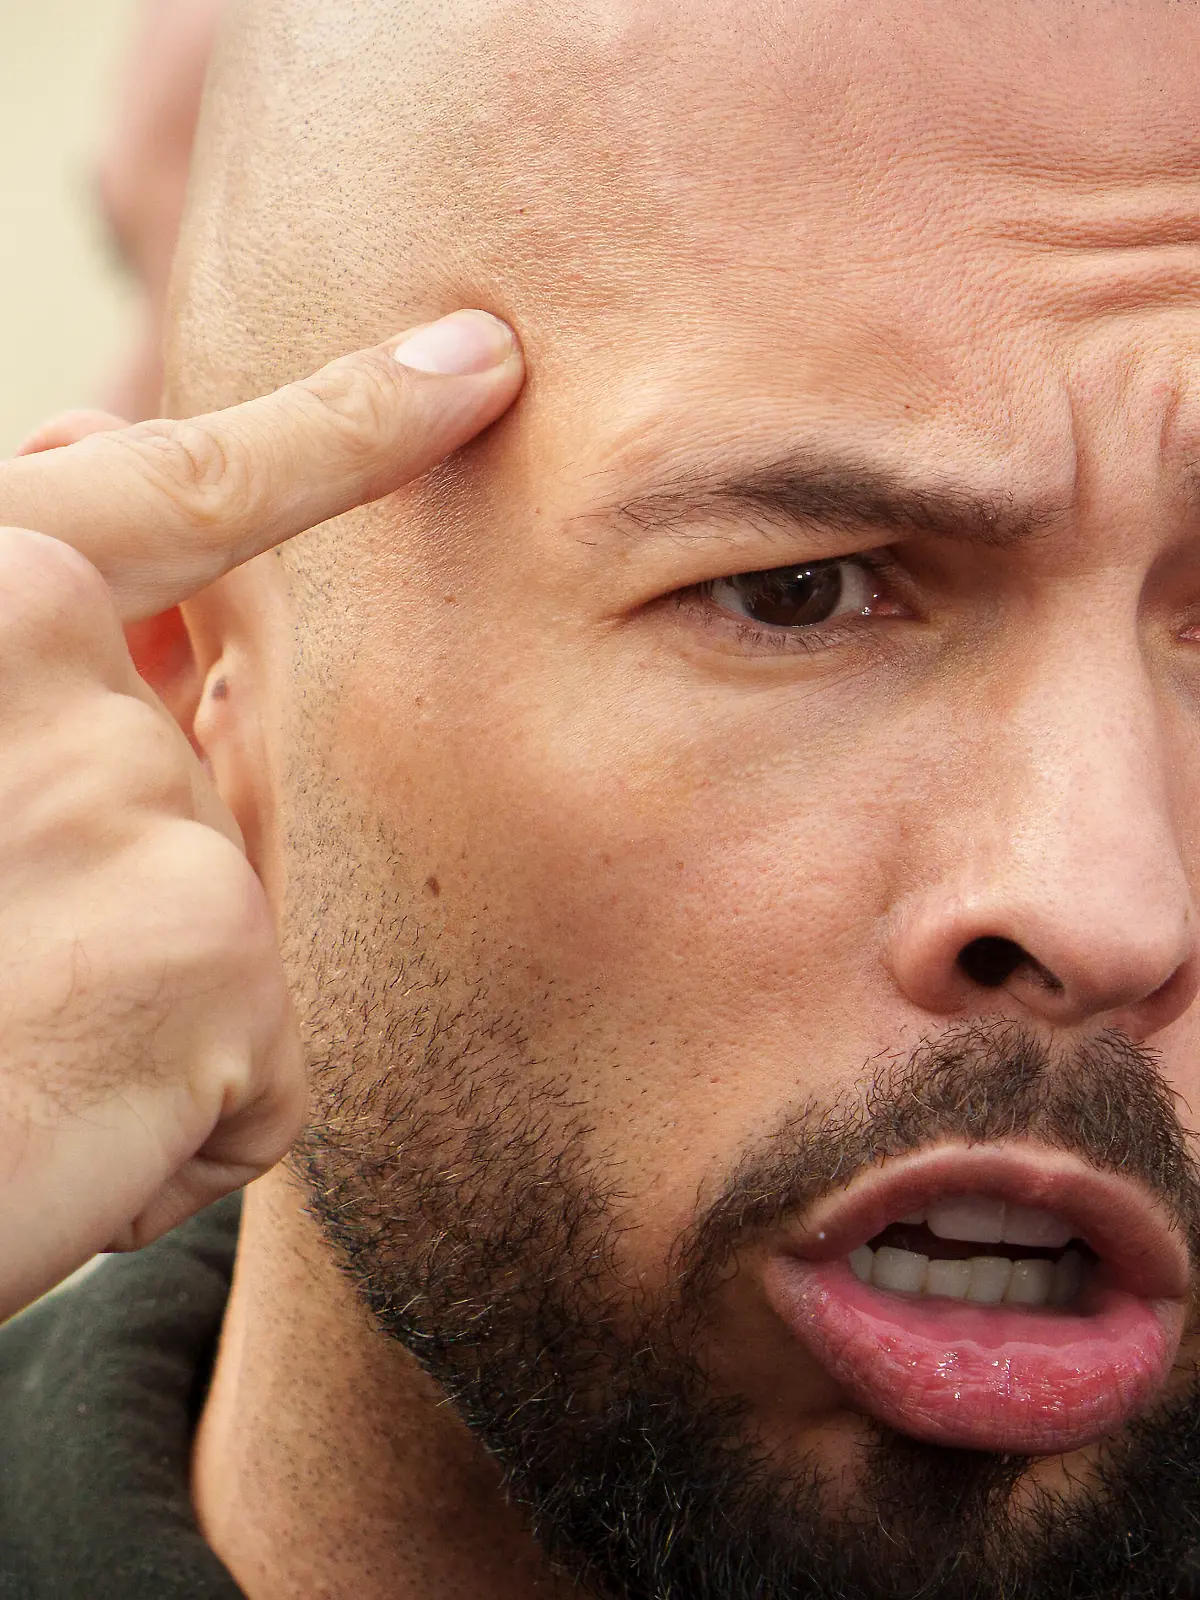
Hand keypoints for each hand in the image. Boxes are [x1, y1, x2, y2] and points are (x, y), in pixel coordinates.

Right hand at [0, 310, 522, 1320]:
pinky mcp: (215, 967)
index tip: (480, 361)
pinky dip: (161, 1134)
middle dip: (97, 895)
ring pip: (211, 932)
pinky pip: (248, 1071)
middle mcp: (55, 659)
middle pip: (182, 789)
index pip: (190, 490)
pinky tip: (45, 1153)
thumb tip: (86, 441)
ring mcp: (146, 804)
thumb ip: (5, 600)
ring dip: (117, 1021)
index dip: (349, 423)